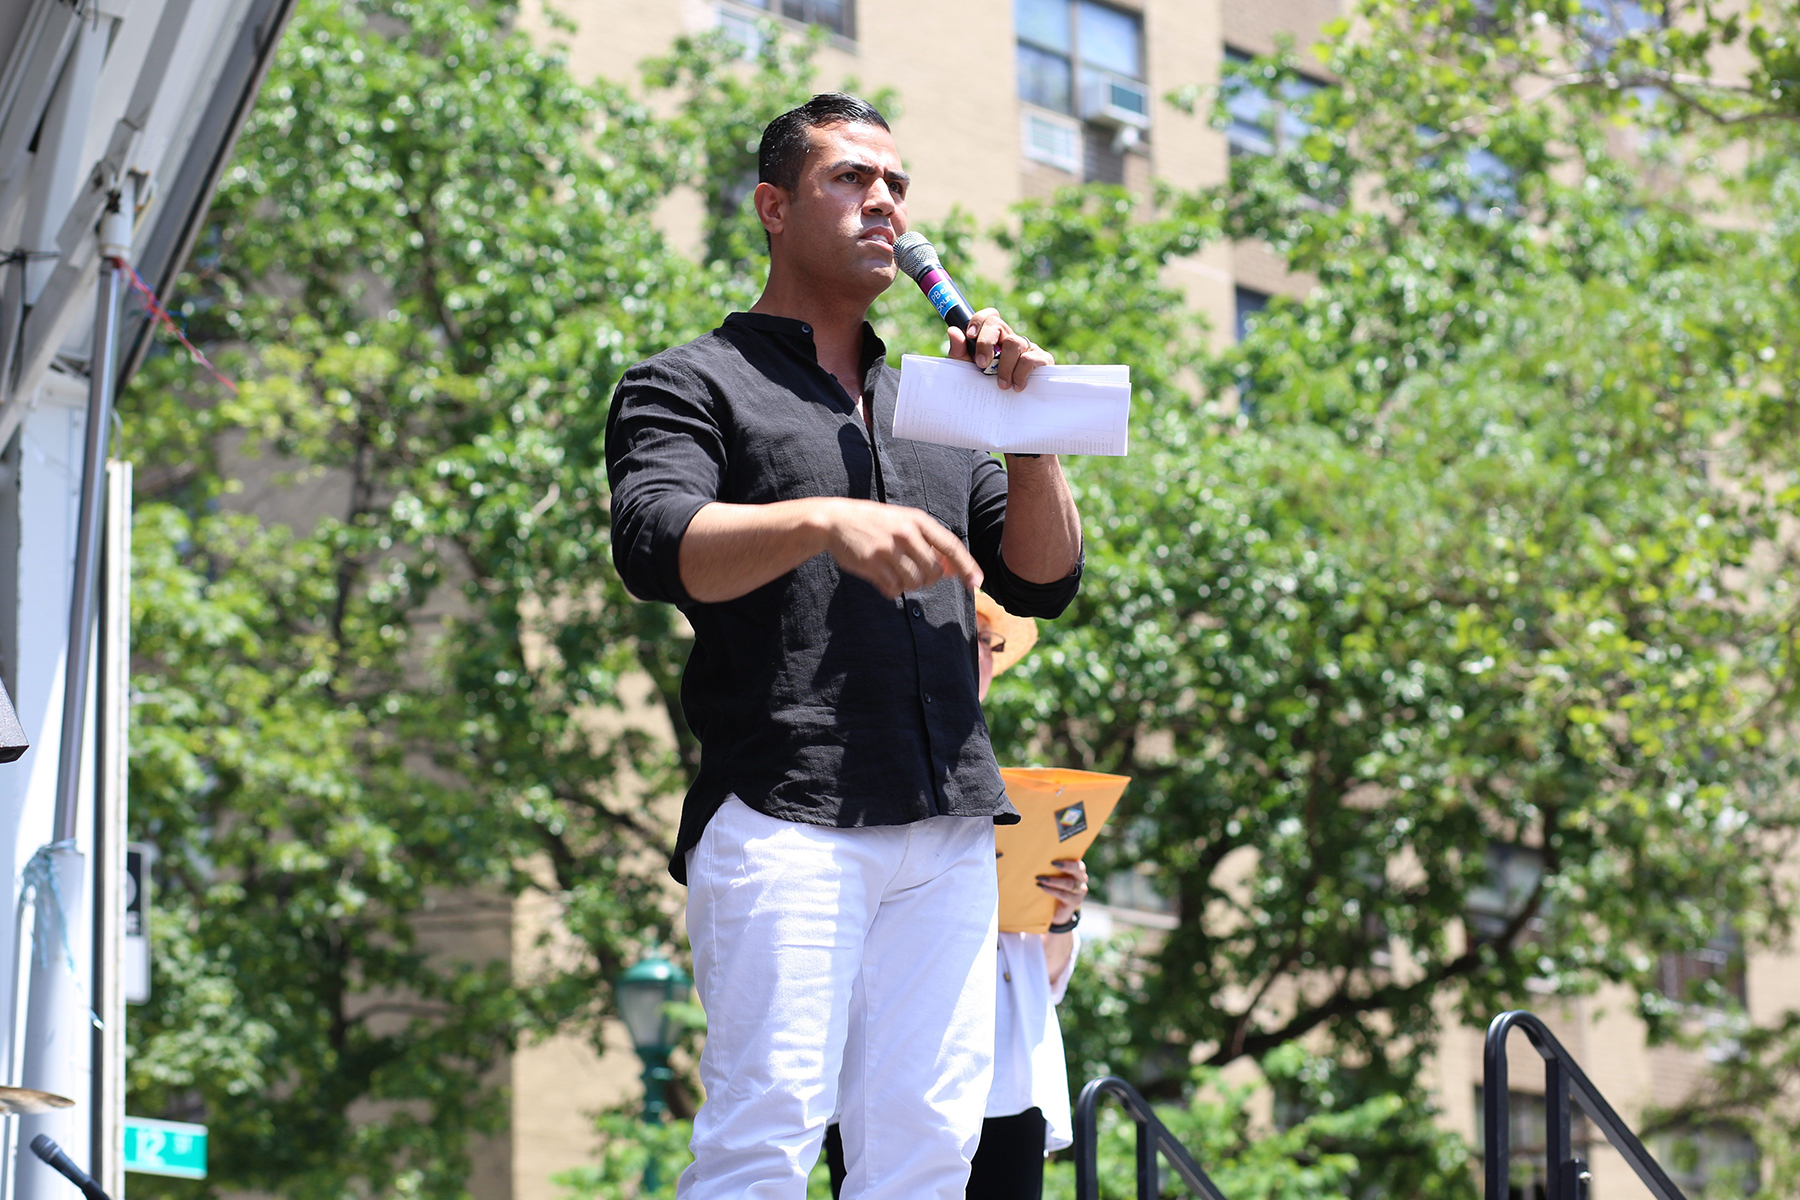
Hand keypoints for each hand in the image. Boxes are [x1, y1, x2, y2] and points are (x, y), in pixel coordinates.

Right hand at [818, 498, 981, 598]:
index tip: (977, 583)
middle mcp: (905, 533)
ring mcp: (888, 549)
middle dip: (929, 579)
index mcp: (917, 520)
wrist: (836, 520)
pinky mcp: (872, 564)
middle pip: (934, 572)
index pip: (951, 546)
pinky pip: (894, 589)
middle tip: (915, 573)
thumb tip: (953, 571)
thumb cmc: (876, 524)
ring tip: (897, 573)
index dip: (967, 566)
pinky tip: (884, 579)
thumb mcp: (904, 522)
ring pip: (915, 583)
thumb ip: (929, 542)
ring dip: (910, 585)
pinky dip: (893, 590)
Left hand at [948, 308, 1053, 391]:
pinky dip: (1020, 373)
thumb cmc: (987, 387)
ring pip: (1013, 342)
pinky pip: (1030, 358)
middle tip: (981, 365)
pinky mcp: (1042, 360)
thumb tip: (953, 331)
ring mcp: (1027, 347)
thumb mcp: (968, 371)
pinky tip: (1017, 386)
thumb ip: (960, 352)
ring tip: (1002, 385)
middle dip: (985, 343)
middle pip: (997, 324)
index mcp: (994, 338)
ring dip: (1004, 365)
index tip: (970, 336)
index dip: (979, 320)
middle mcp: (1010, 339)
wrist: (1005, 410)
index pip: (989, 316)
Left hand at [1037, 858, 1088, 925]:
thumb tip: (1037, 857)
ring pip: (1069, 884)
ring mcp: (1079, 891)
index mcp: (1078, 869)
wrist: (1056, 910)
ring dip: (1053, 880)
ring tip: (1040, 878)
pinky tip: (1043, 888)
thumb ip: (1051, 866)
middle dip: (1066, 865)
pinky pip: (1063, 895)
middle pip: (1078, 869)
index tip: (1055, 859)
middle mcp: (1081, 879)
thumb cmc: (1053, 886)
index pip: (1077, 862)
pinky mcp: (1075, 902)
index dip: (1068, 859)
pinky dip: (1052, 890)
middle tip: (1052, 863)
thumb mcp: (1054, 875)